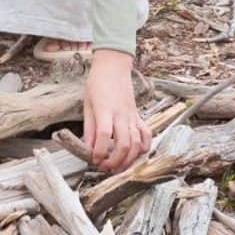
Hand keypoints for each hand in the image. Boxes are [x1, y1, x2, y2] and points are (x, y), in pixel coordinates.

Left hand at [83, 50, 151, 172]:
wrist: (114, 67)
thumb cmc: (98, 83)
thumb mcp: (87, 105)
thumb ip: (90, 128)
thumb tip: (88, 148)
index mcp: (105, 110)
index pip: (104, 135)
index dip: (100, 151)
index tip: (94, 159)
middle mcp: (121, 114)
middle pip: (124, 143)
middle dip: (116, 161)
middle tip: (106, 167)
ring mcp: (132, 116)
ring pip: (137, 142)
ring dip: (129, 159)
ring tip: (119, 166)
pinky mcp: (138, 116)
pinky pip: (146, 134)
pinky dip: (144, 148)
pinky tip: (135, 155)